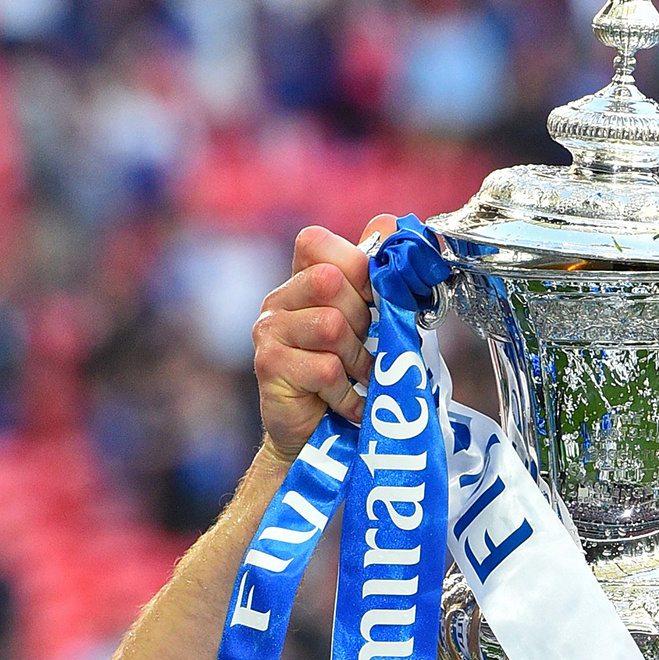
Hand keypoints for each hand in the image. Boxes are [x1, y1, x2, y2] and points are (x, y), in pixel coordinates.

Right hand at [251, 214, 398, 461]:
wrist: (316, 436)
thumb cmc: (348, 375)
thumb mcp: (368, 322)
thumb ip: (375, 276)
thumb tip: (390, 223)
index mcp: (301, 279)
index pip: (316, 243)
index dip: (354, 266)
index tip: (373, 301)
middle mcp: (279, 299)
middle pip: (330, 283)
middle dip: (362, 320)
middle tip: (364, 348)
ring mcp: (268, 331)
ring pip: (330, 326)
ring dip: (358, 360)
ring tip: (357, 377)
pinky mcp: (268, 366)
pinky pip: (324, 369)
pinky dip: (347, 392)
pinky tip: (345, 402)